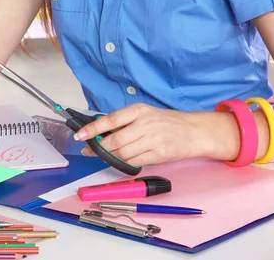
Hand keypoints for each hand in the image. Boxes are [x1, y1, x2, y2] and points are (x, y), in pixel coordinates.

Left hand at [74, 103, 209, 166]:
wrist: (193, 131)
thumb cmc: (165, 122)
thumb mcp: (144, 114)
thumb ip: (125, 122)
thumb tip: (101, 132)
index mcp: (138, 110)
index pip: (111, 120)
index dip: (93, 129)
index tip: (80, 135)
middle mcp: (145, 124)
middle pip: (115, 140)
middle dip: (99, 148)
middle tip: (89, 150)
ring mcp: (152, 140)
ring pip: (123, 153)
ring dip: (111, 157)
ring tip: (105, 156)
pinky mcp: (159, 155)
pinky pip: (135, 162)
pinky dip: (125, 163)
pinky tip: (122, 161)